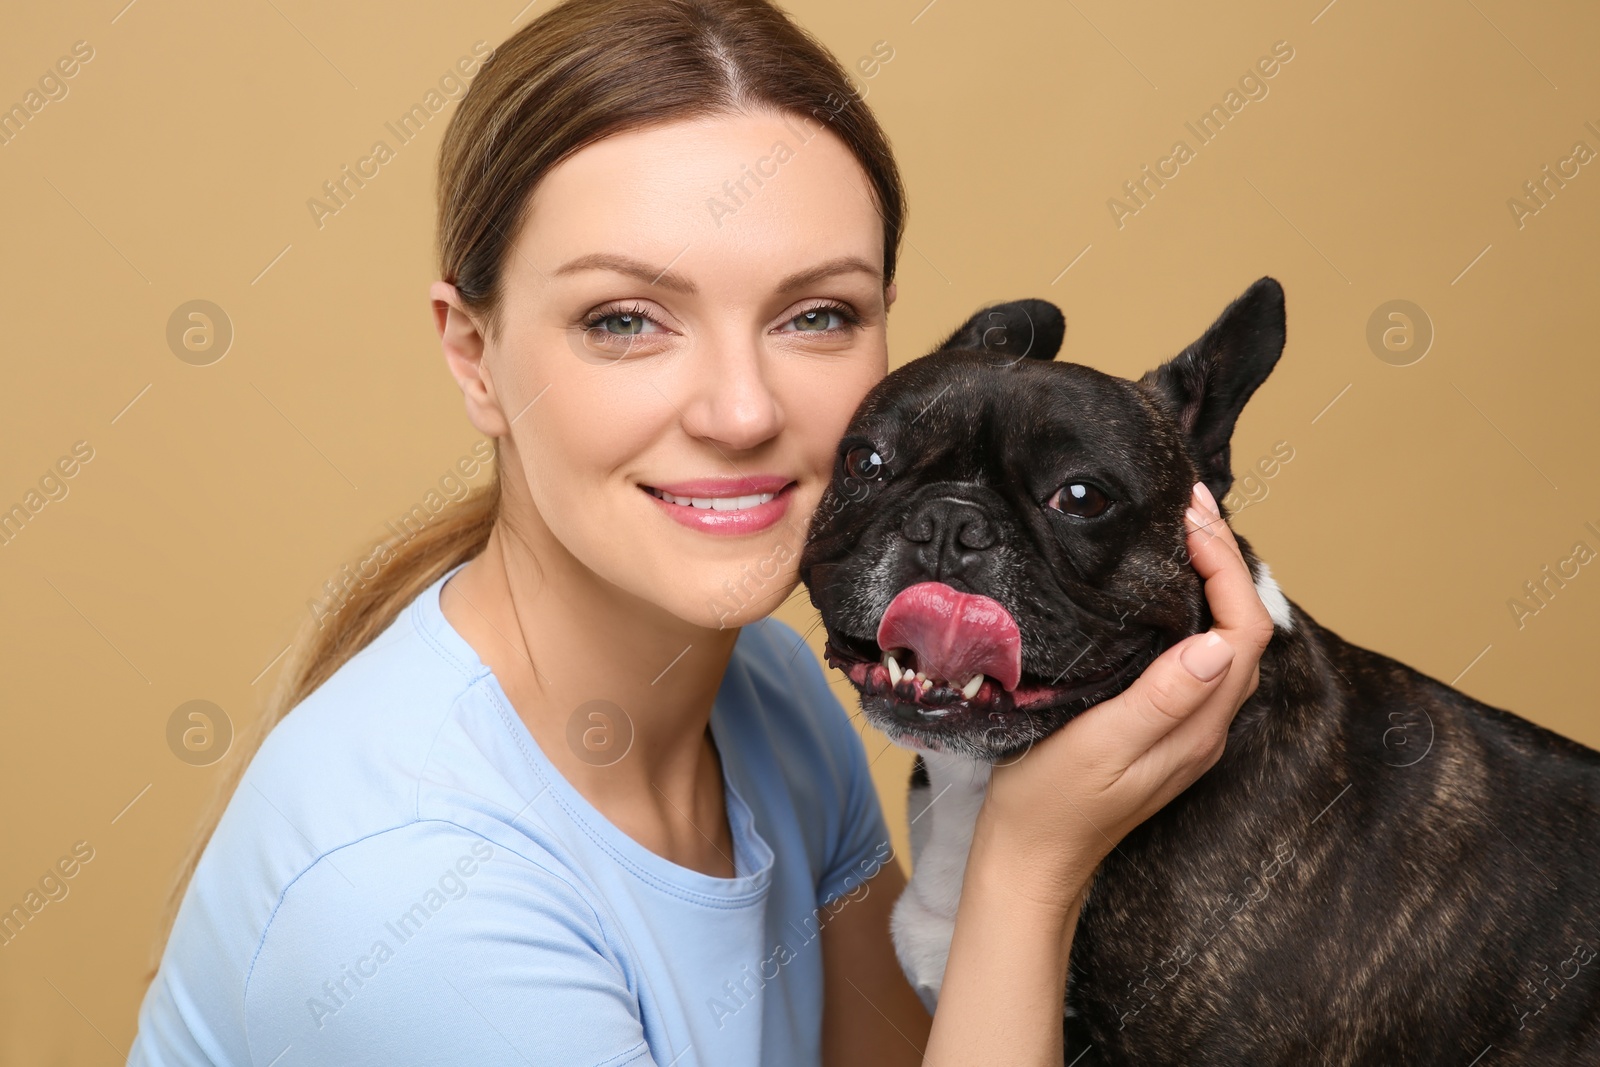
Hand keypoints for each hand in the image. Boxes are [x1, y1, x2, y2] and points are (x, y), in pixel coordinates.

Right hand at [976, 480, 1275, 903]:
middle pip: (1244, 628)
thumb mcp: (1101, 747)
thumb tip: (1216, 644)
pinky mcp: (1159, 726)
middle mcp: (1204, 723)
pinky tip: (1155, 589)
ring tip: (1176, 533)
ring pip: (1223, 640)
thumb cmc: (1051, 804)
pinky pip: (1196, 655)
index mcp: (1197, 724)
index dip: (1227, 568)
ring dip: (1210, 582)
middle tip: (1185, 507)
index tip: (1188, 522)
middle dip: (1225, 561)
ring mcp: (1185, 727)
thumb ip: (1161, 698)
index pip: (1244, 630)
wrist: (1029, 858)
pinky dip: (1188, 609)